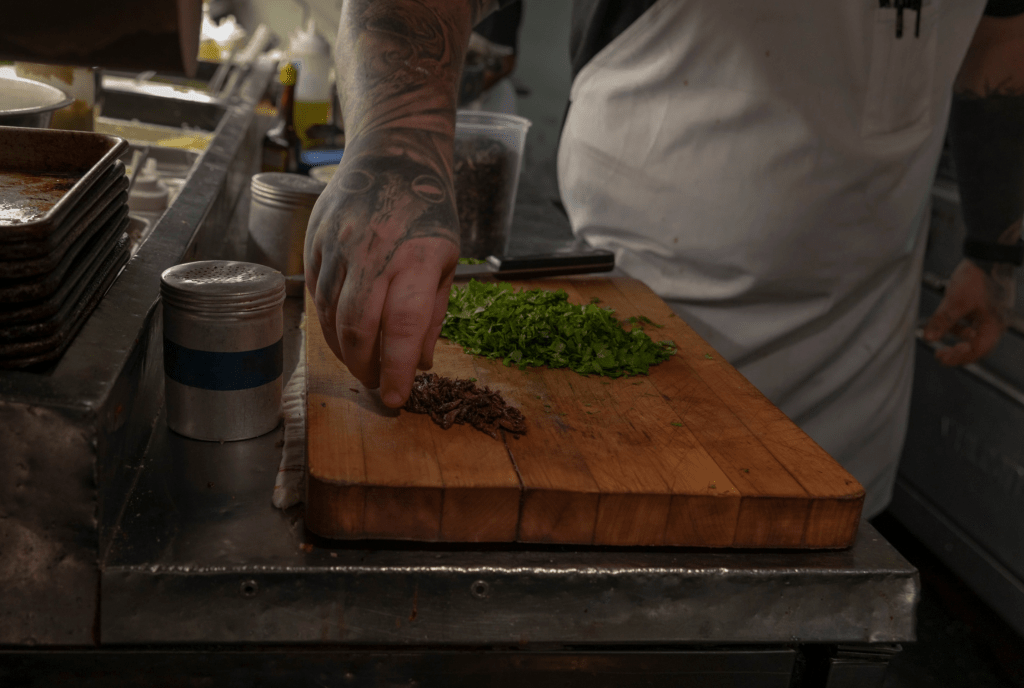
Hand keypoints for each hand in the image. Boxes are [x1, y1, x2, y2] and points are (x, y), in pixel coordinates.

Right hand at [305, 138, 459, 407]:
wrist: (392, 155)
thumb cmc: (428, 212)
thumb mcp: (447, 261)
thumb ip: (432, 313)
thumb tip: (420, 363)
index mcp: (415, 257)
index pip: (402, 324)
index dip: (396, 368)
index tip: (396, 398)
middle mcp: (372, 251)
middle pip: (358, 327)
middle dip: (366, 366)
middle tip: (377, 384)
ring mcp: (338, 244)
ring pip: (330, 316)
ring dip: (345, 350)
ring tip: (362, 364)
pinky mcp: (315, 241)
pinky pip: (316, 296)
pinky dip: (328, 325)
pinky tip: (342, 337)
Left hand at [922, 258, 1014, 365]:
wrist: (987, 254)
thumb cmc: (978, 276)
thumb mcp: (956, 301)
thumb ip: (943, 321)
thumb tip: (929, 338)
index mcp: (994, 325)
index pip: (977, 351)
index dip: (958, 358)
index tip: (941, 357)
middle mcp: (995, 321)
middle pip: (976, 344)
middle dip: (957, 350)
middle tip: (940, 353)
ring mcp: (991, 312)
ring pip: (972, 331)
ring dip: (956, 335)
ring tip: (940, 334)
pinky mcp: (984, 303)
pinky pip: (971, 319)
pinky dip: (958, 322)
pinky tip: (946, 320)